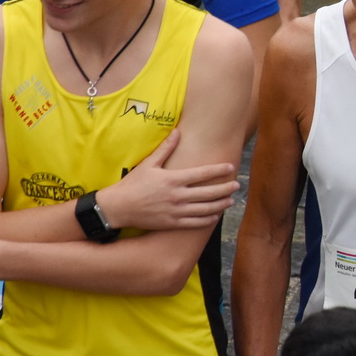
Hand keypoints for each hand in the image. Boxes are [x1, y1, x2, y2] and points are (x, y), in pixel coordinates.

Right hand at [101, 129, 238, 230]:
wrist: (118, 207)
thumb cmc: (133, 184)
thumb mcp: (148, 164)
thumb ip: (165, 149)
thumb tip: (177, 131)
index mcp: (173, 179)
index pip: (202, 174)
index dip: (219, 170)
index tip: (231, 167)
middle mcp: (177, 196)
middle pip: (209, 193)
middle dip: (226, 188)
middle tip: (237, 185)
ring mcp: (176, 211)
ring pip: (206, 209)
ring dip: (221, 204)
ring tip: (231, 200)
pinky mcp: (172, 223)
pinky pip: (195, 223)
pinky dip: (208, 220)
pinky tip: (215, 216)